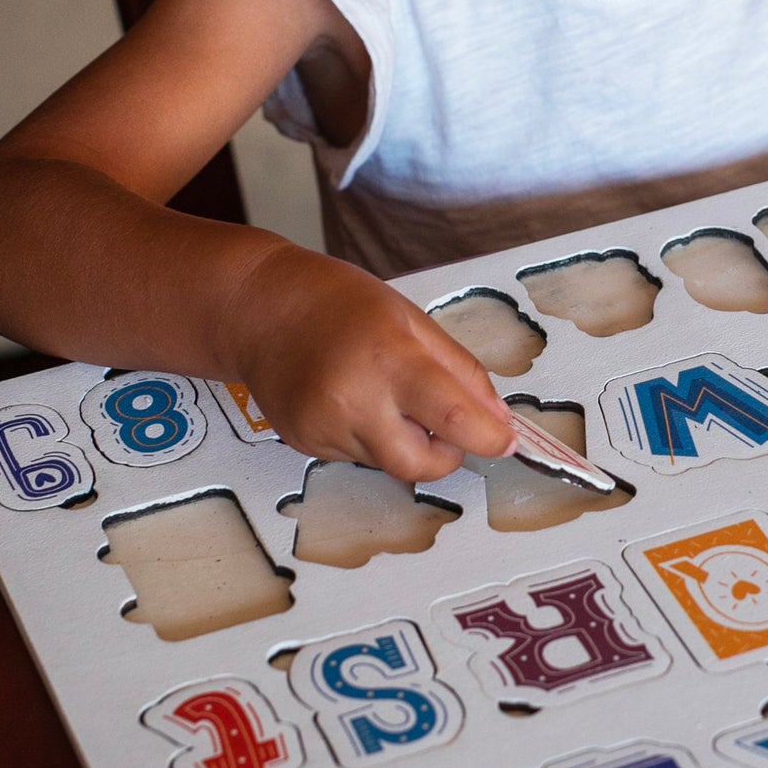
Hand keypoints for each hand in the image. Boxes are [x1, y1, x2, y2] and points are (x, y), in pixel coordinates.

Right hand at [218, 243, 514, 481]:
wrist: (260, 308)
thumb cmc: (339, 303)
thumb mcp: (413, 319)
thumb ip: (460, 370)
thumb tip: (496, 417)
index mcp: (390, 360)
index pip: (453, 417)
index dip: (488, 437)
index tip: (507, 441)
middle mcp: (354, 402)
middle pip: (419, 464)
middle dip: (446, 455)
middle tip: (446, 423)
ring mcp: (324, 428)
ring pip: (388, 462)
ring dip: (403, 440)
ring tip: (383, 391)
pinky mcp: (303, 444)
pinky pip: (356, 457)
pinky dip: (370, 438)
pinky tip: (353, 400)